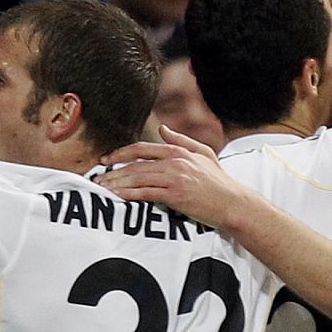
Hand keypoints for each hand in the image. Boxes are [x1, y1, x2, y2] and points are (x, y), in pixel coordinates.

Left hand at [99, 127, 255, 230]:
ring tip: (102, 189)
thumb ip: (181, 141)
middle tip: (97, 179)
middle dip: (113, 172)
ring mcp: (174, 179)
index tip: (106, 160)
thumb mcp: (203, 154)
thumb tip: (162, 129)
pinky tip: (118, 197)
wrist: (233, 203)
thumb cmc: (219, 182)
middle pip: (135, 165)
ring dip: (117, 184)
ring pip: (138, 178)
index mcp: (178, 152)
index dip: (121, 153)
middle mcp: (174, 162)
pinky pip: (146, 194)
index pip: (142, 149)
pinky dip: (130, 195)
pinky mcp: (175, 196)